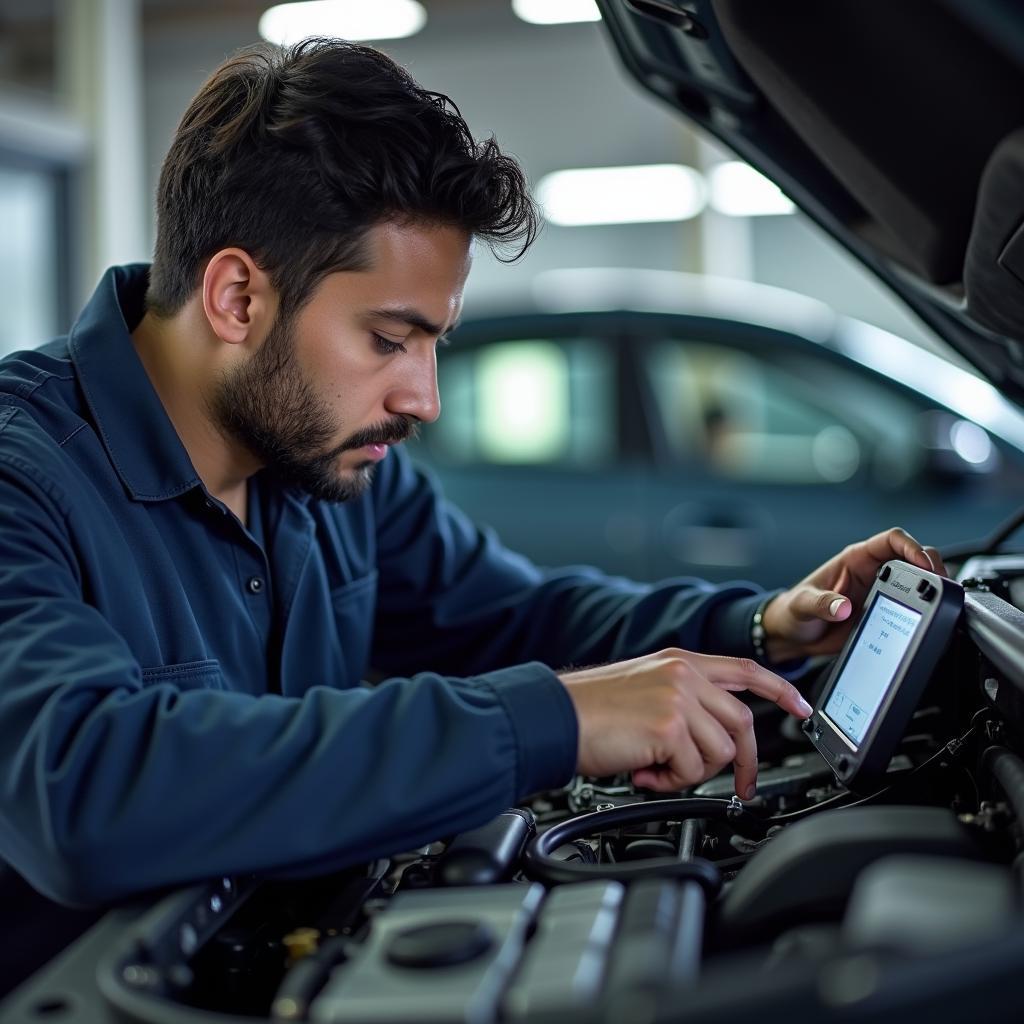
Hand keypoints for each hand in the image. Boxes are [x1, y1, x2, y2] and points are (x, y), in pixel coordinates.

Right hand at [559, 649, 811, 798]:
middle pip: (741, 723)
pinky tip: (643, 772)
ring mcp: (679, 698)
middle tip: (739, 787)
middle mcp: (684, 674)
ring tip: (655, 769)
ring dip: (691, 773)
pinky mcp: (669, 727)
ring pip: (719, 752)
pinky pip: (692, 772)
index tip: (801, 708)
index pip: (746, 670)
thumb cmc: (589, 710)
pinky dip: (669, 783)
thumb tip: (713, 739)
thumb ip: (683, 701)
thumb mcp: (644, 688)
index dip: (780, 690)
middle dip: (744, 763)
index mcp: (680, 661)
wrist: (555, 717)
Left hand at [763, 527, 947, 661]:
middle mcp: (872, 572)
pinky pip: (913, 607)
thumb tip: (841, 607)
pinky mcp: (885, 613)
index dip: (912, 547)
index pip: (891, 540)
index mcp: (854, 559)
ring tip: (943, 600)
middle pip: (914, 557)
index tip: (924, 564)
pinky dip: (926, 609)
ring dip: (933, 587)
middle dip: (933, 566)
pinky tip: (931, 618)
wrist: (793, 636)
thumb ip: (820, 604)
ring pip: (919, 581)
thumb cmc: (793, 612)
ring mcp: (881, 593)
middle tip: (941, 585)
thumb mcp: (801, 606)